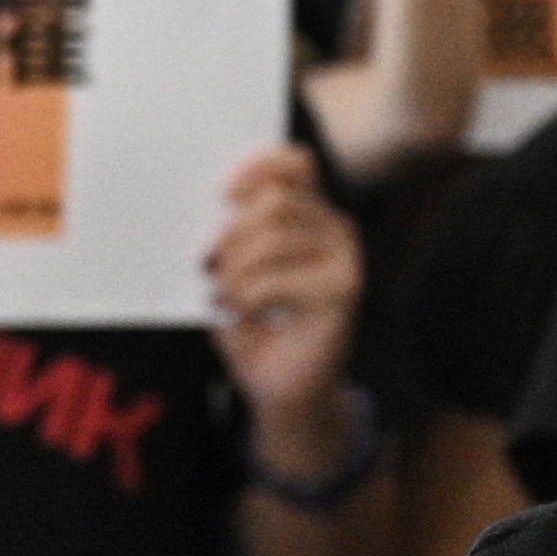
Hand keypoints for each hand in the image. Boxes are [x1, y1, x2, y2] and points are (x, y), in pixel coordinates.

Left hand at [206, 147, 363, 451]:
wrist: (285, 390)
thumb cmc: (260, 329)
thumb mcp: (240, 271)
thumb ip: (239, 233)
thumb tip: (221, 205)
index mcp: (313, 216)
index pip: (296, 165)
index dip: (259, 168)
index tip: (224, 195)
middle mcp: (336, 230)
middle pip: (274, 202)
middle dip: (230, 236)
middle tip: (211, 267)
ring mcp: (345, 260)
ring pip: (270, 239)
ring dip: (233, 274)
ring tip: (227, 298)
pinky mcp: (343, 292)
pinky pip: (274, 280)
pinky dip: (245, 299)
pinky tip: (246, 314)